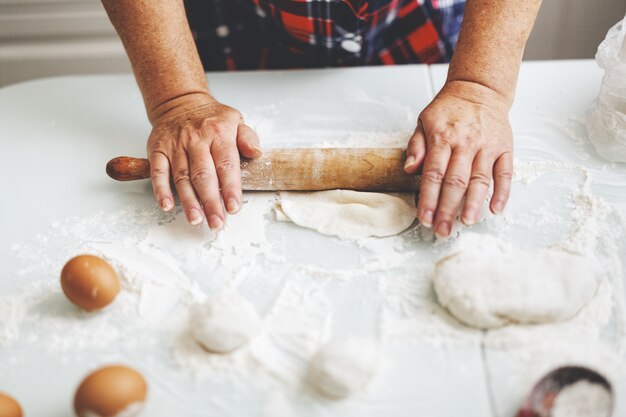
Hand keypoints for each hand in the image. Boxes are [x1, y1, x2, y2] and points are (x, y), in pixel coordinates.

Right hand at [146, 93, 261, 229]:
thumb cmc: (211, 118)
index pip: (226, 164)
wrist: (180, 102)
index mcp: (218, 133)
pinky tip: (167, 205)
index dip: (230, 188)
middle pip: (204, 175)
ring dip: (189, 201)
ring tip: (196, 220)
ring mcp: (175, 146)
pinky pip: (158, 172)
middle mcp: (196, 140)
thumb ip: (247, 138)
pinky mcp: (158, 150)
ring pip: (182, 177)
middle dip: (210, 202)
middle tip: (216, 222)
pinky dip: (161, 189)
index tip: (233, 207)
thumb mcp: (236, 120)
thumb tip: (257, 153)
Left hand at [404, 80, 513, 237]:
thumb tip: (410, 169)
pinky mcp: (505, 148)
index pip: (434, 174)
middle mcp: (466, 143)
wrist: (479, 88)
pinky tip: (495, 209)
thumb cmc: (449, 109)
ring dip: (474, 204)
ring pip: (481, 180)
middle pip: (456, 182)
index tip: (424, 218)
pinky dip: (502, 193)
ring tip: (467, 223)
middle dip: (448, 209)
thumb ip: (416, 146)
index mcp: (443, 137)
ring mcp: (487, 146)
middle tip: (442, 230)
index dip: (429, 198)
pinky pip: (505, 173)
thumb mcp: (424, 121)